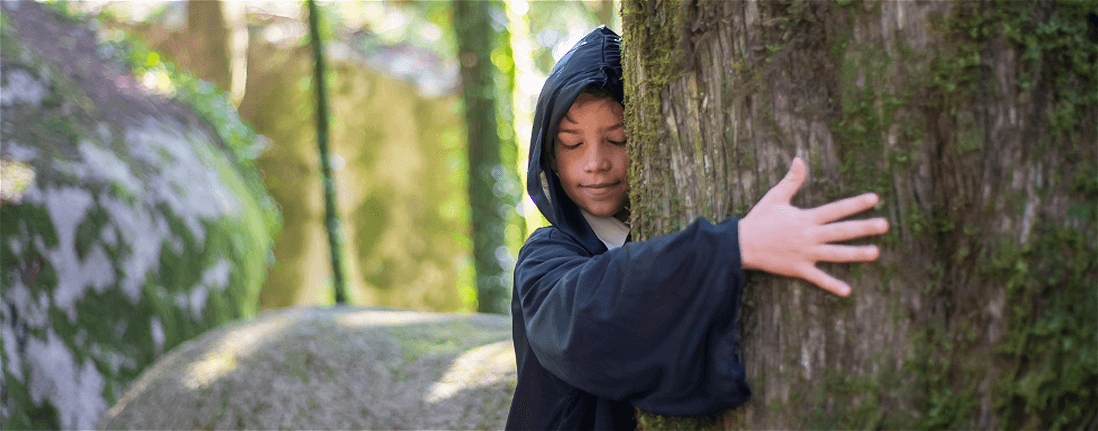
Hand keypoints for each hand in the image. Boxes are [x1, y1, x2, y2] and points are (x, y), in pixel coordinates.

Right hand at [738, 157, 888, 295]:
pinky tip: (847, 291)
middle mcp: (809, 236)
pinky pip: (818, 278)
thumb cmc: (759, 219)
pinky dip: (832, 285)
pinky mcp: (798, 269)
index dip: (856, 203)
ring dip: (856, 254)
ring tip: (876, 253)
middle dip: (865, 228)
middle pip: (842, 231)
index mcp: (806, 218)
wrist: (741, 244)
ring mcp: (805, 254)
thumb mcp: (775, 197)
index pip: (836, 209)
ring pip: (836, 254)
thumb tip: (800, 159)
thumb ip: (792, 180)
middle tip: (885, 225)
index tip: (875, 198)